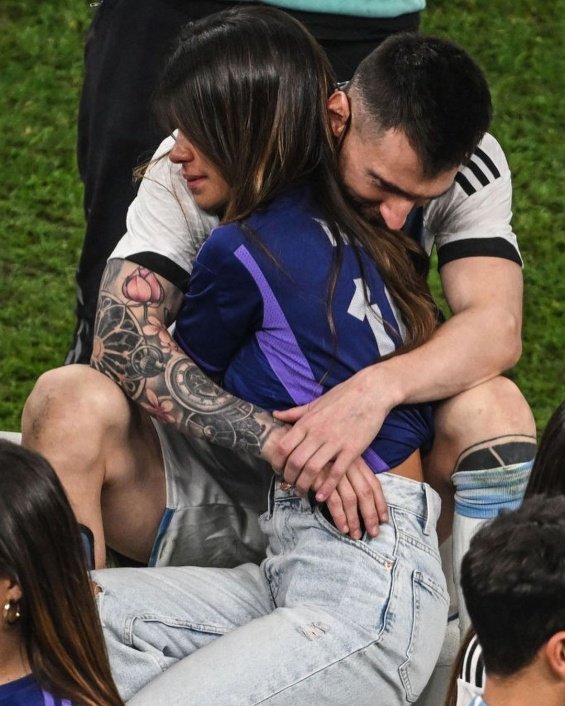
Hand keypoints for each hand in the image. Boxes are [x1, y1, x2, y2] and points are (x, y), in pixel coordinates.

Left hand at [272, 367, 398, 498]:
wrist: (371, 391)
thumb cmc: (343, 396)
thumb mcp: (315, 403)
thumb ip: (295, 413)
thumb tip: (275, 414)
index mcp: (307, 422)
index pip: (283, 446)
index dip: (277, 462)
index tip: (277, 470)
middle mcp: (317, 433)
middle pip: (295, 461)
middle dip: (289, 477)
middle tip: (289, 485)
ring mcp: (335, 441)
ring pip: (312, 469)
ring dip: (304, 484)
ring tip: (303, 492)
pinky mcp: (352, 449)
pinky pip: (336, 472)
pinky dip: (327, 486)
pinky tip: (322, 496)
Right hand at [315, 458, 387, 538]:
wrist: (291, 442)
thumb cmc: (314, 453)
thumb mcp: (336, 459)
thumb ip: (348, 474)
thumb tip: (360, 498)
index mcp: (355, 460)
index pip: (373, 483)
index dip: (380, 502)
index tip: (384, 519)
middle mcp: (348, 464)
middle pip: (365, 493)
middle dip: (371, 515)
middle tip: (374, 533)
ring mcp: (334, 471)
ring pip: (351, 499)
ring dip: (355, 520)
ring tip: (356, 535)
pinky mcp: (320, 478)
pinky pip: (333, 501)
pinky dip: (339, 516)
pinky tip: (341, 527)